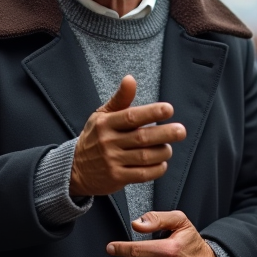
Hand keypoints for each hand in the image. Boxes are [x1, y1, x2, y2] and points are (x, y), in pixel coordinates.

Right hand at [69, 76, 186, 196]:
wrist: (75, 169)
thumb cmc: (95, 138)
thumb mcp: (102, 115)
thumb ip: (120, 99)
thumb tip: (130, 79)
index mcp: (106, 123)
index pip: (131, 116)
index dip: (151, 112)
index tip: (168, 109)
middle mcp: (108, 142)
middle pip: (142, 138)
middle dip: (165, 134)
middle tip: (180, 131)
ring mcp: (112, 161)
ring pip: (145, 157)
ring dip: (163, 152)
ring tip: (167, 148)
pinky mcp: (116, 178)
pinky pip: (143, 174)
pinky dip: (157, 169)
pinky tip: (161, 163)